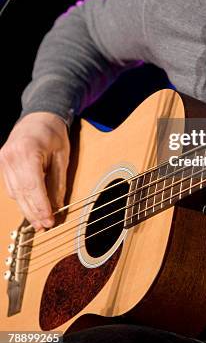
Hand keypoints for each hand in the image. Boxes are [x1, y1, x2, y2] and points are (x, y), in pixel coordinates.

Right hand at [0, 112, 69, 230]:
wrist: (39, 115)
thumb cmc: (53, 133)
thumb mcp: (62, 156)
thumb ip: (58, 182)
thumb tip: (58, 207)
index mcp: (27, 151)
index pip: (33, 186)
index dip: (41, 206)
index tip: (50, 221)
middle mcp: (11, 156)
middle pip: (21, 192)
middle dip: (34, 212)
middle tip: (45, 226)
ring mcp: (4, 159)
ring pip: (14, 192)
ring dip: (27, 209)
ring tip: (39, 222)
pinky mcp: (2, 163)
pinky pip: (11, 186)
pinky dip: (21, 198)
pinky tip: (31, 208)